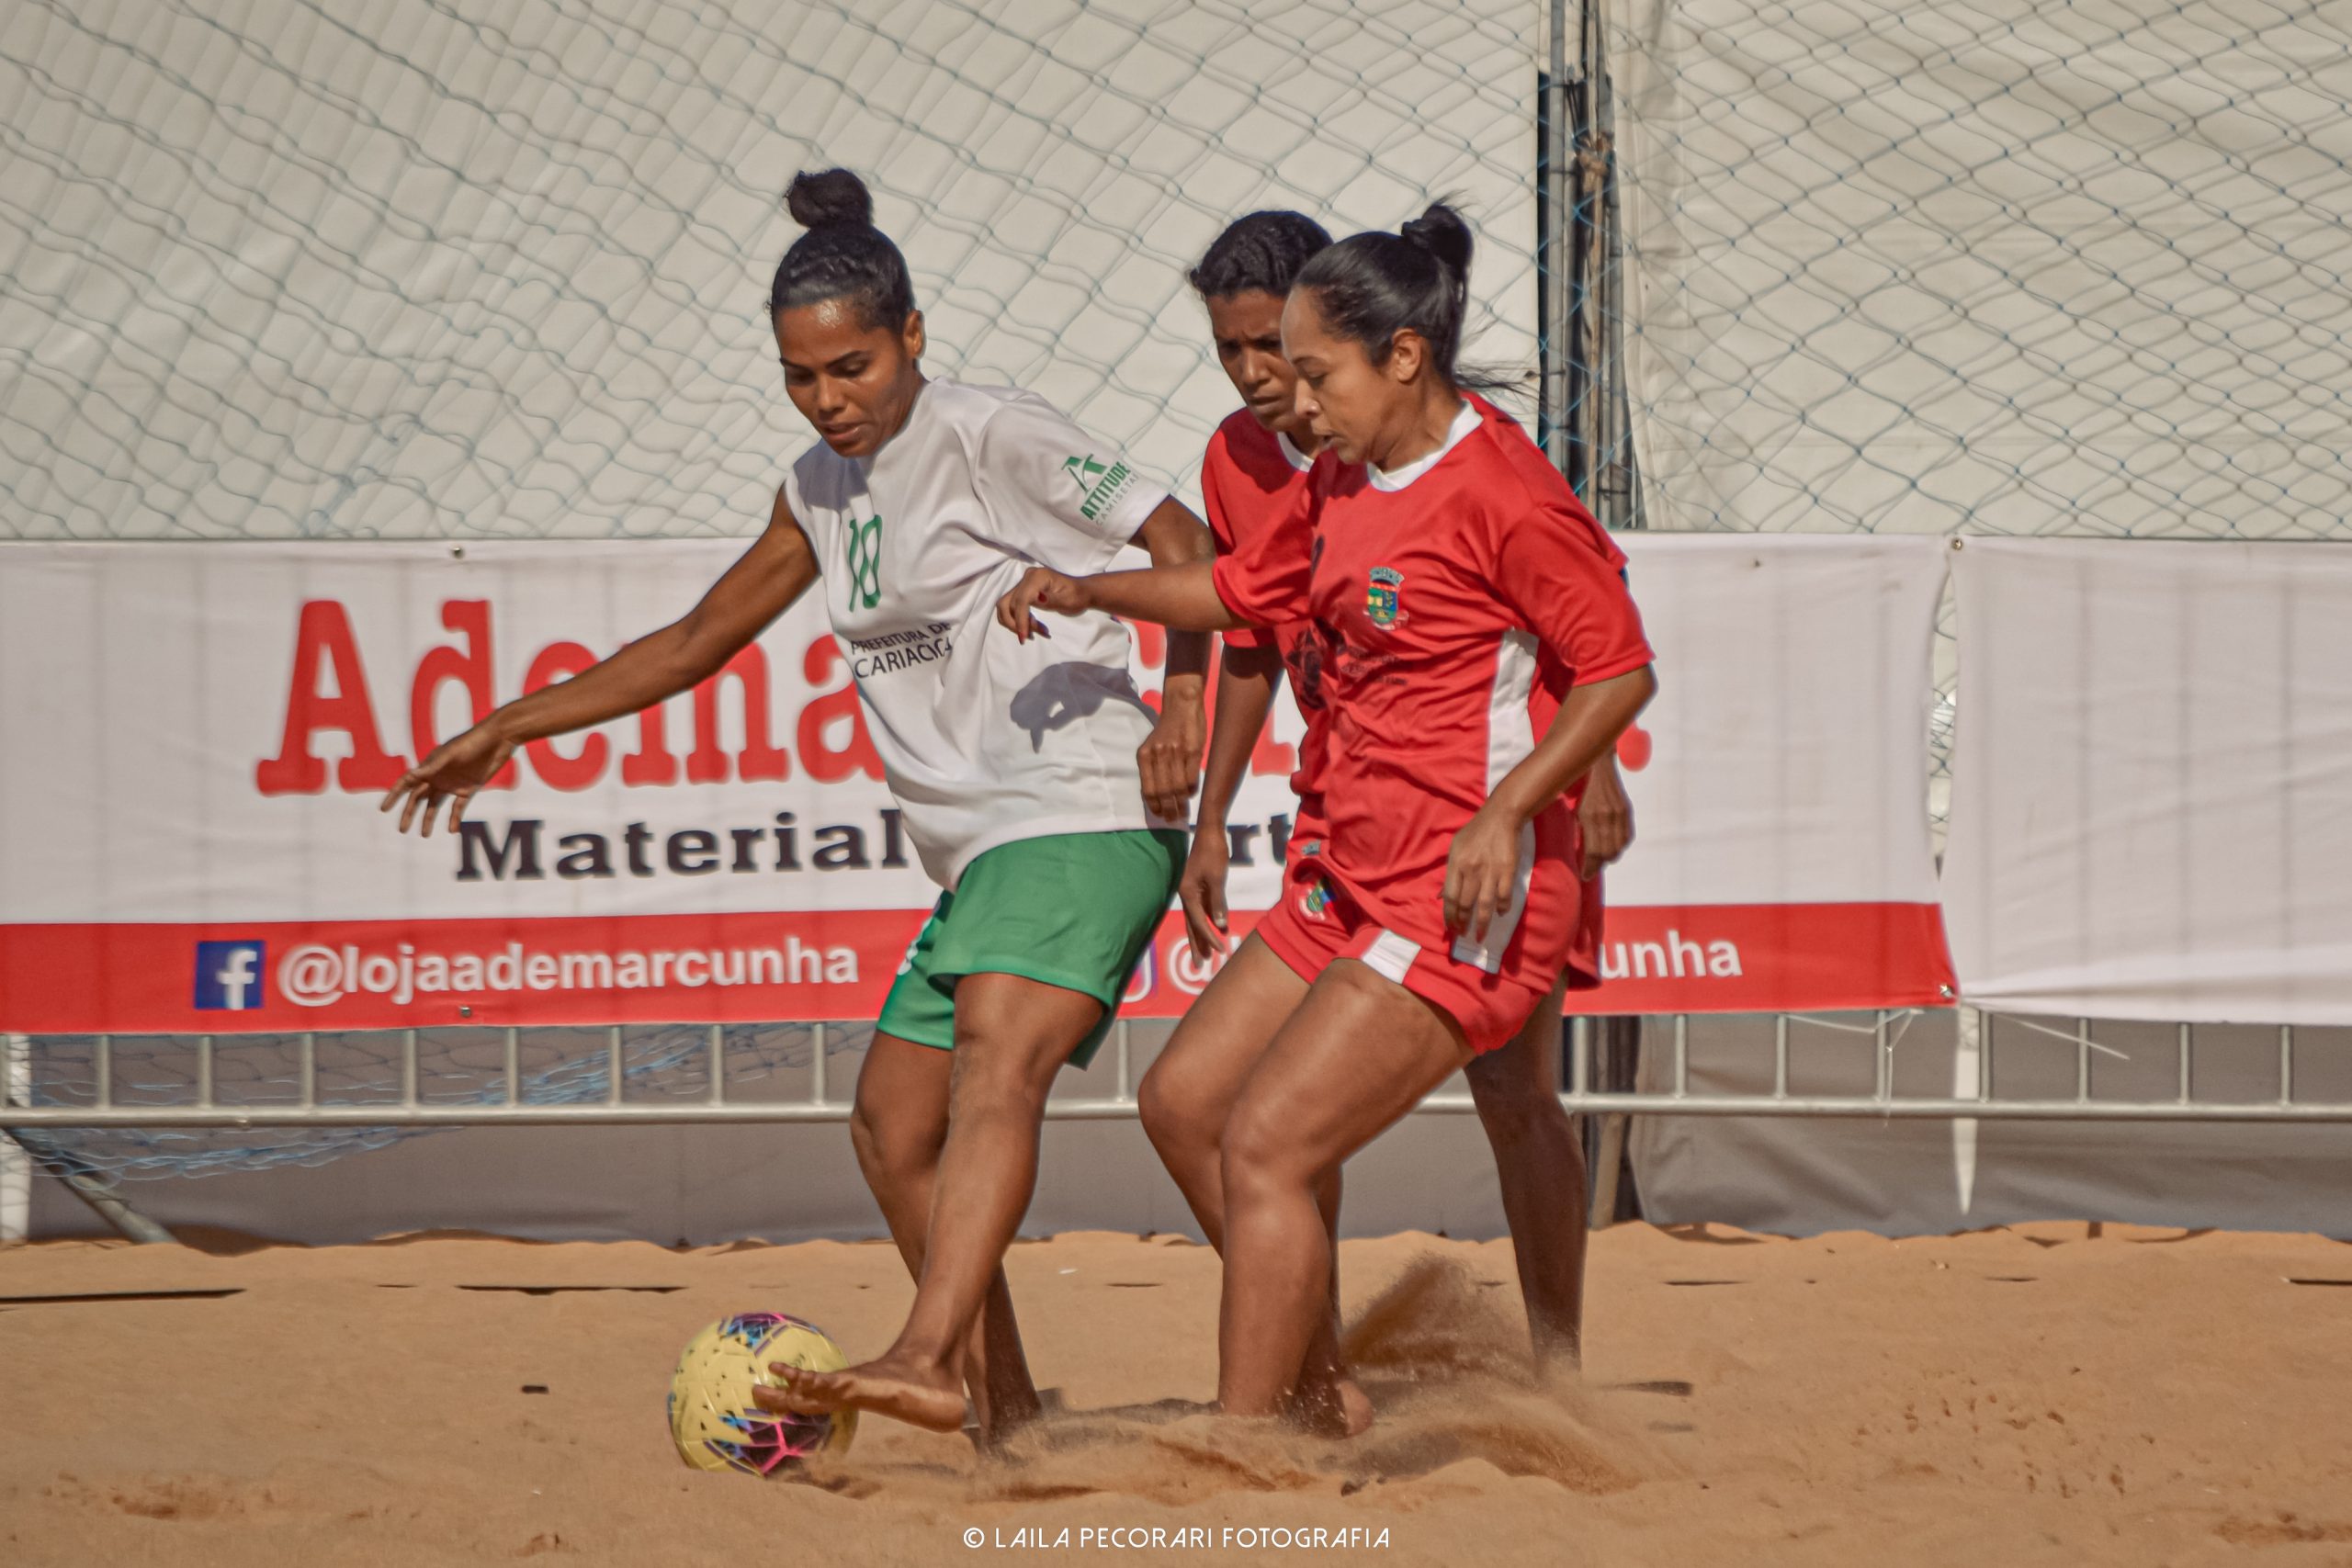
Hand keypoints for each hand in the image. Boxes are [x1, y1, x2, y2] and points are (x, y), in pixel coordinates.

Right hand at [380, 722, 513, 835]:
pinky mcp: (469, 788)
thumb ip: (432, 766)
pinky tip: (452, 831)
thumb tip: (412, 775)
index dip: (394, 795)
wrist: (498, 740)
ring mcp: (453, 783)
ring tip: (425, 835)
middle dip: (410, 813)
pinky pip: (458, 807)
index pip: (407, 783)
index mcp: (429, 766)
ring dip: (429, 819)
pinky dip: (454, 819)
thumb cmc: (472, 742)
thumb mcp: (451, 754)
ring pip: (436, 805)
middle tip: (403, 830)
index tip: (384, 809)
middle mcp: (438, 776)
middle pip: (419, 797)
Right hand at [995, 567, 1091, 641]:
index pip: (1021, 600)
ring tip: (1036, 632)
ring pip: (1007, 606)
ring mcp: (1023, 584)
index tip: (1024, 637)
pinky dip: (1018, 620)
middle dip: (1018, 623)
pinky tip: (1033, 627)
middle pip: (1009, 603)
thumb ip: (1052, 600)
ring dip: (1016, 623)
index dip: (1020, 620)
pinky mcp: (1023, 591)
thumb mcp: (1068, 601)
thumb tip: (1037, 598)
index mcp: (1038, 577)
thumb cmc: (1077, 597)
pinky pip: (1012, 608)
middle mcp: (1027, 577)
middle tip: (1032, 636)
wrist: (1081, 592)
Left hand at [1137, 686, 1204, 823]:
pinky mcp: (1194, 751)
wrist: (1181, 706)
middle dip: (1169, 809)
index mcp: (1145, 755)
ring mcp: (1176, 753)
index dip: (1154, 805)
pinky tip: (1191, 795)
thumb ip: (1153, 768)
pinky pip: (1192, 778)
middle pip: (1163, 791)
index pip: (1148, 788)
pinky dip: (1192, 790)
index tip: (1160, 815)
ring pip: (1178, 787)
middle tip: (1174, 820)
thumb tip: (1159, 796)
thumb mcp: (1153, 747)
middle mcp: (1159, 755)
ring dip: (1181, 804)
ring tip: (1184, 813)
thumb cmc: (1167, 730)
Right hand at [1177, 827, 1231, 960]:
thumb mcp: (1217, 878)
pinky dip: (1208, 922)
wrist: (1210, 831)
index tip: (1219, 950)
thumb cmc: (1214, 852)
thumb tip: (1220, 926)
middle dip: (1196, 946)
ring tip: (1206, 956)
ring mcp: (1192, 891)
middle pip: (1191, 926)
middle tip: (1199, 966)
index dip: (1208, 938)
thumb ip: (1218, 902)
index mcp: (1188, 893)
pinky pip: (1203, 909)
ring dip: (1201, 937)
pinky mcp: (1199, 887)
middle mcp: (1186, 895)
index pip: (1199, 922)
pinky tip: (1216, 931)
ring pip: (1195, 919)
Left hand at [1442, 804, 1524, 942]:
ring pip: (1484, 905)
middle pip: (1465, 904)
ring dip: (1481, 923)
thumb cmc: (1476, 832)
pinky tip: (1501, 914)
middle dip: (1463, 923)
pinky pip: (1504, 895)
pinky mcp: (1507, 871)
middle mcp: (1471, 870)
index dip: (1449, 915)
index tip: (1450, 928)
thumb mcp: (1455, 848)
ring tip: (1479, 936)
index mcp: (1456, 864)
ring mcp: (1490, 871)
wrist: (1501, 817)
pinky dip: (1502, 907)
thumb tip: (1439, 897)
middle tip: (1463, 934)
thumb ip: (1449, 873)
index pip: (1450, 896)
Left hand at [1577, 755, 1634, 877]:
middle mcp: (1607, 816)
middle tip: (1591, 870)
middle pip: (1607, 852)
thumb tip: (1587, 856)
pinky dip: (1620, 846)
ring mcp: (1620, 814)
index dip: (1590, 867)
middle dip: (1599, 865)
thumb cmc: (1585, 792)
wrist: (1601, 768)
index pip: (1593, 851)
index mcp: (1591, 817)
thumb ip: (1585, 832)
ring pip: (1619, 847)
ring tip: (1600, 861)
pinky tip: (1612, 848)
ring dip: (1610, 857)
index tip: (1585, 876)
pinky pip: (1627, 837)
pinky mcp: (1627, 811)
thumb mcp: (1580, 812)